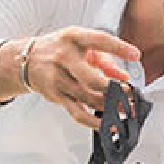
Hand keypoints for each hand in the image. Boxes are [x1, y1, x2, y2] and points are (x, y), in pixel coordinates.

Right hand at [24, 27, 140, 129]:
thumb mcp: (81, 45)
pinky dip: (93, 121)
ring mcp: (58, 78)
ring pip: (88, 98)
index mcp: (73, 38)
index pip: (99, 41)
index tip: (135, 55)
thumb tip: (123, 77)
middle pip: (92, 79)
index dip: (119, 48)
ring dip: (109, 106)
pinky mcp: (56, 96)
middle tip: (129, 95)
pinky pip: (77, 112)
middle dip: (114, 90)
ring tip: (125, 110)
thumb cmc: (58, 49)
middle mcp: (63, 57)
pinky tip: (106, 125)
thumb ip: (105, 59)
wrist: (27, 60)